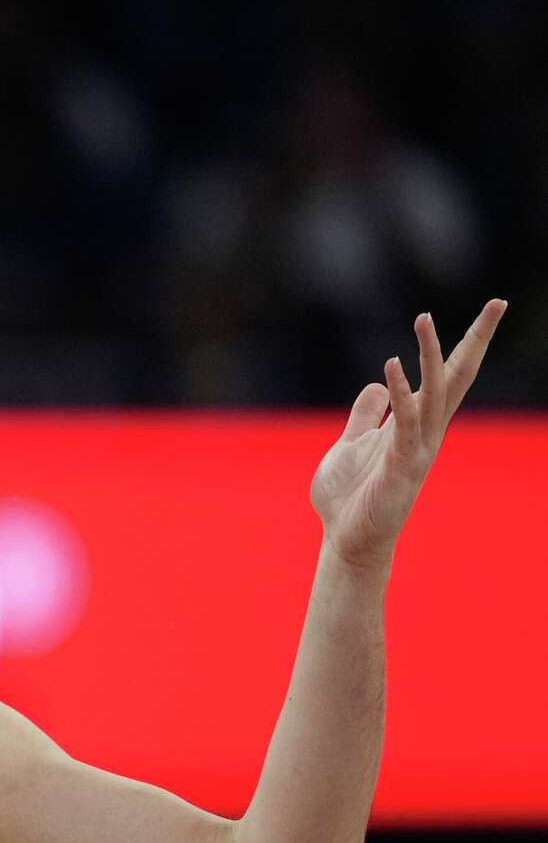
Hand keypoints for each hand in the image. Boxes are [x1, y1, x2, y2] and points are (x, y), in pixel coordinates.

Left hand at [309, 299, 506, 572]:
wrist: (345, 540)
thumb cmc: (349, 496)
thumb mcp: (352, 443)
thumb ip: (366, 415)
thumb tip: (379, 384)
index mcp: (415, 424)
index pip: (449, 376)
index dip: (468, 343)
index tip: (493, 308)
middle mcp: (425, 432)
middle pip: (457, 378)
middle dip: (476, 341)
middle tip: (497, 303)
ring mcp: (416, 448)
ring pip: (434, 394)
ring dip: (430, 356)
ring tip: (423, 318)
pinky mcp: (401, 465)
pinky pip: (403, 423)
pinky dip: (398, 394)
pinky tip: (390, 366)